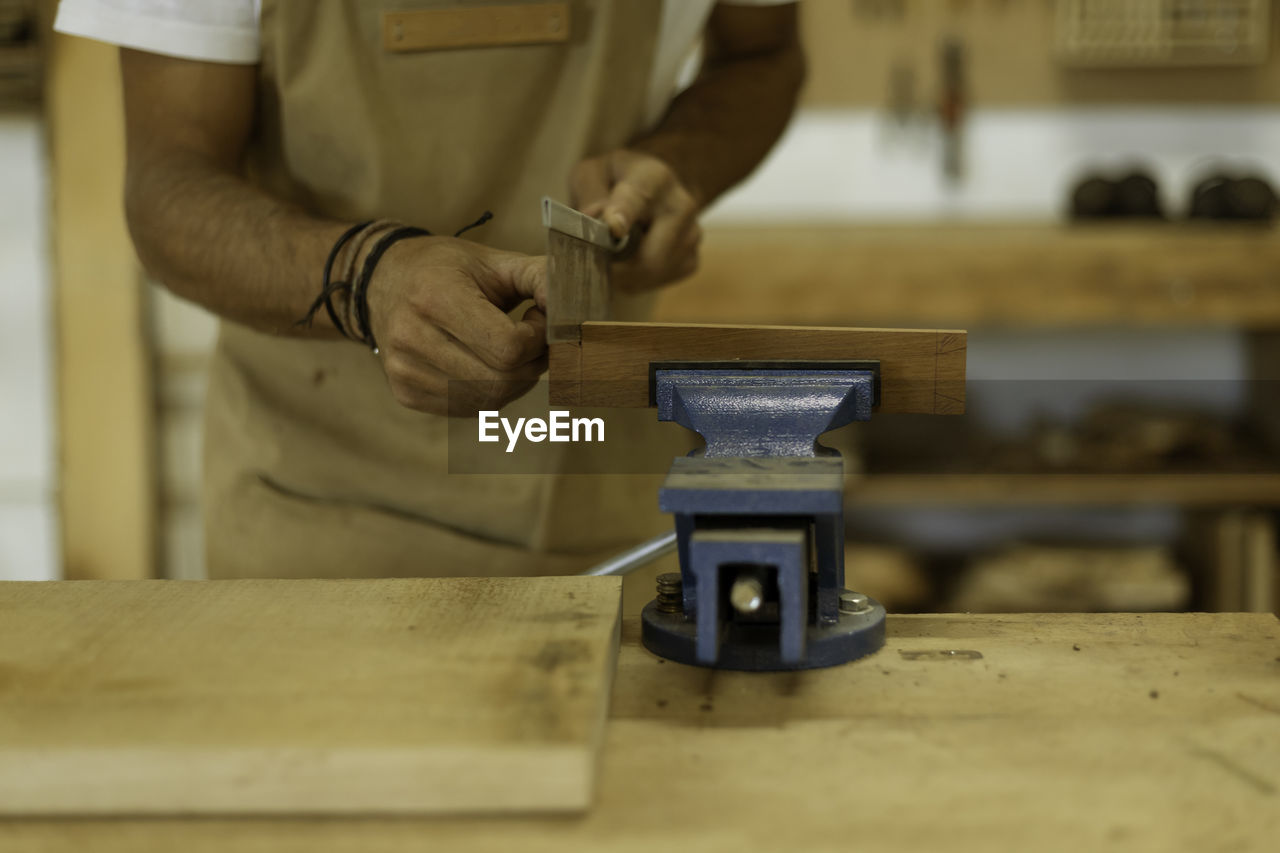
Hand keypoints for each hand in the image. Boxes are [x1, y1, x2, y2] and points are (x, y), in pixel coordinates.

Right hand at [365, 236, 547, 416]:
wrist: (382, 281)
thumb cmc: (446, 269)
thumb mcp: (494, 260)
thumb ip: (541, 278)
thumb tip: (576, 310)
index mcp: (434, 297)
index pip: (507, 347)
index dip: (536, 340)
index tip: (536, 319)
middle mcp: (412, 337)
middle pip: (500, 380)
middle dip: (532, 364)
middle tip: (533, 340)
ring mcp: (404, 370)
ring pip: (488, 400)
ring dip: (515, 380)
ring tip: (510, 350)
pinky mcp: (405, 392)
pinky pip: (469, 408)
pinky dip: (490, 391)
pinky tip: (485, 364)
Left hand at [569, 148, 702, 292]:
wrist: (651, 187)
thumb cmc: (614, 179)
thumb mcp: (593, 173)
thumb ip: (589, 194)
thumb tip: (592, 219)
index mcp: (653, 177)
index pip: (638, 198)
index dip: (625, 216)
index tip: (614, 229)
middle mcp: (681, 205)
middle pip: (649, 256)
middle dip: (616, 267)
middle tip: (592, 262)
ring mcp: (692, 235)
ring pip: (651, 274)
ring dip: (623, 274)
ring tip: (612, 254)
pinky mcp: (691, 259)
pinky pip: (656, 282)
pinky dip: (636, 280)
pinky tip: (629, 260)